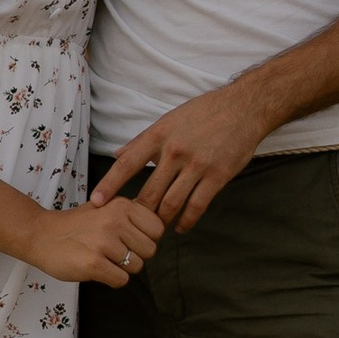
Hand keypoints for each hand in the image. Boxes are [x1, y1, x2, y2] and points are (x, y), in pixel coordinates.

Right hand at [31, 190, 166, 286]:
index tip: (127, 238)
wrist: (41, 235)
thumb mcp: (105, 206)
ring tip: (101, 257)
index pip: (157, 229)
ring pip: (136, 267)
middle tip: (112, 250)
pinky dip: (111, 279)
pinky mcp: (94, 264)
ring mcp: (104, 242)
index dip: (145, 238)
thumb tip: (161, 223)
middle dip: (134, 255)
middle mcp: (115, 221)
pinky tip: (96, 268)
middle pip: (150, 250)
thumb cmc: (76, 225)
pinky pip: (122, 280)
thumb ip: (132, 213)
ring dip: (121, 267)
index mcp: (121, 205)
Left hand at [92, 78, 277, 233]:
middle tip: (130, 226)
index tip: (96, 202)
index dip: (109, 185)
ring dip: (160, 220)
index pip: (127, 164)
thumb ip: (143, 140)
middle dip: (137, 213)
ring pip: (171, 203)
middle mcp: (174, 151)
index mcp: (159, 135)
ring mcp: (196, 165)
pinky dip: (186, 221)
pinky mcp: (217, 176)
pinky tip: (181, 227)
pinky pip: (197, 206)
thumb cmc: (203, 112)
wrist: (243, 108)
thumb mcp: (169, 119)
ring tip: (154, 229)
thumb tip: (118, 153)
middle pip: (149, 192)